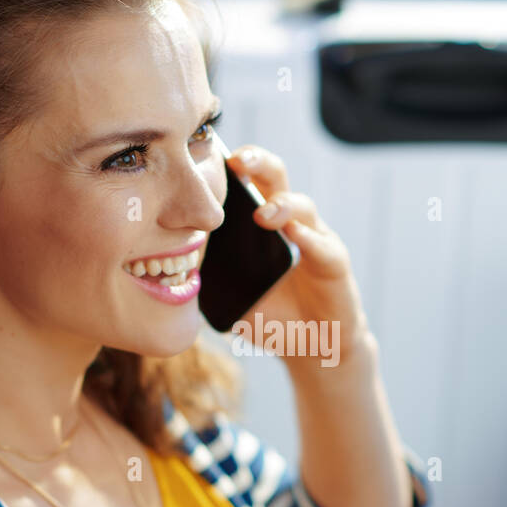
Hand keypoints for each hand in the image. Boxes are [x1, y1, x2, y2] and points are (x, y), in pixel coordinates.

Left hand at [225, 145, 371, 372]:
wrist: (313, 348)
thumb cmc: (273, 317)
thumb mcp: (234, 298)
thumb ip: (210, 282)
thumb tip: (171, 275)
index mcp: (264, 226)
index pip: (249, 183)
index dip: (233, 168)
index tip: (208, 158)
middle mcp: (292, 224)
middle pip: (276, 179)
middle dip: (258, 162)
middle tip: (237, 161)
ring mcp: (316, 241)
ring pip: (303, 207)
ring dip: (281, 206)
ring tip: (262, 215)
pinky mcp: (334, 265)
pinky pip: (322, 247)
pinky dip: (308, 239)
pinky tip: (293, 236)